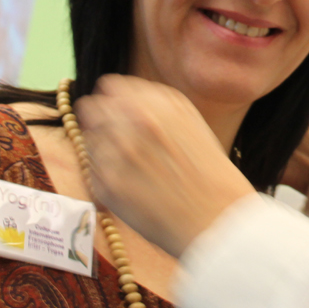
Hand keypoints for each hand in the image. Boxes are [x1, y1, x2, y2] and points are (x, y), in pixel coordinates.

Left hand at [76, 74, 256, 257]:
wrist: (220, 221)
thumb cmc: (211, 177)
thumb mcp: (192, 126)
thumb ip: (157, 110)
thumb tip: (120, 101)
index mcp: (162, 102)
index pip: (112, 86)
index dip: (113, 102)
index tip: (117, 116)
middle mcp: (139, 118)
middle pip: (92, 107)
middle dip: (100, 122)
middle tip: (116, 143)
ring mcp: (120, 149)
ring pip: (89, 139)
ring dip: (103, 149)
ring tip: (129, 169)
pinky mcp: (108, 182)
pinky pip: (92, 170)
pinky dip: (105, 176)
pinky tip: (130, 188)